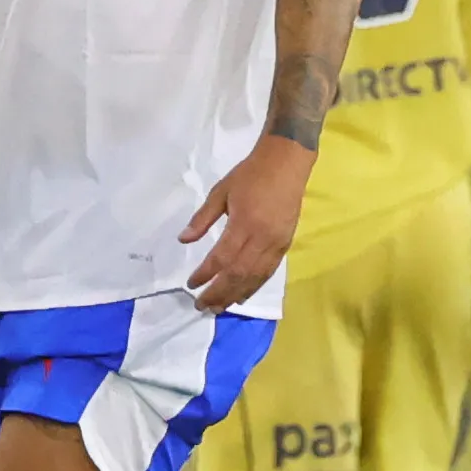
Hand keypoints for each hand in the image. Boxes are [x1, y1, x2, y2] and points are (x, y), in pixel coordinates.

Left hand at [180, 138, 314, 312]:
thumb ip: (202, 218)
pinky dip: (254, 286)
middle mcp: (262, 238)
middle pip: (238, 273)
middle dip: (219, 292)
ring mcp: (277, 243)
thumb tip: (183, 240)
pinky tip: (242, 295)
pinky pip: (268, 272)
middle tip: (202, 306)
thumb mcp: (220, 192)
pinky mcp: (285, 244)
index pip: (222, 258)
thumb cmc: (250, 175)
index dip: (205, 274)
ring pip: (255, 276)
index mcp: (244, 224)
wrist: (287, 162)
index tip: (191, 285)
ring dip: (235, 294)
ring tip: (219, 308)